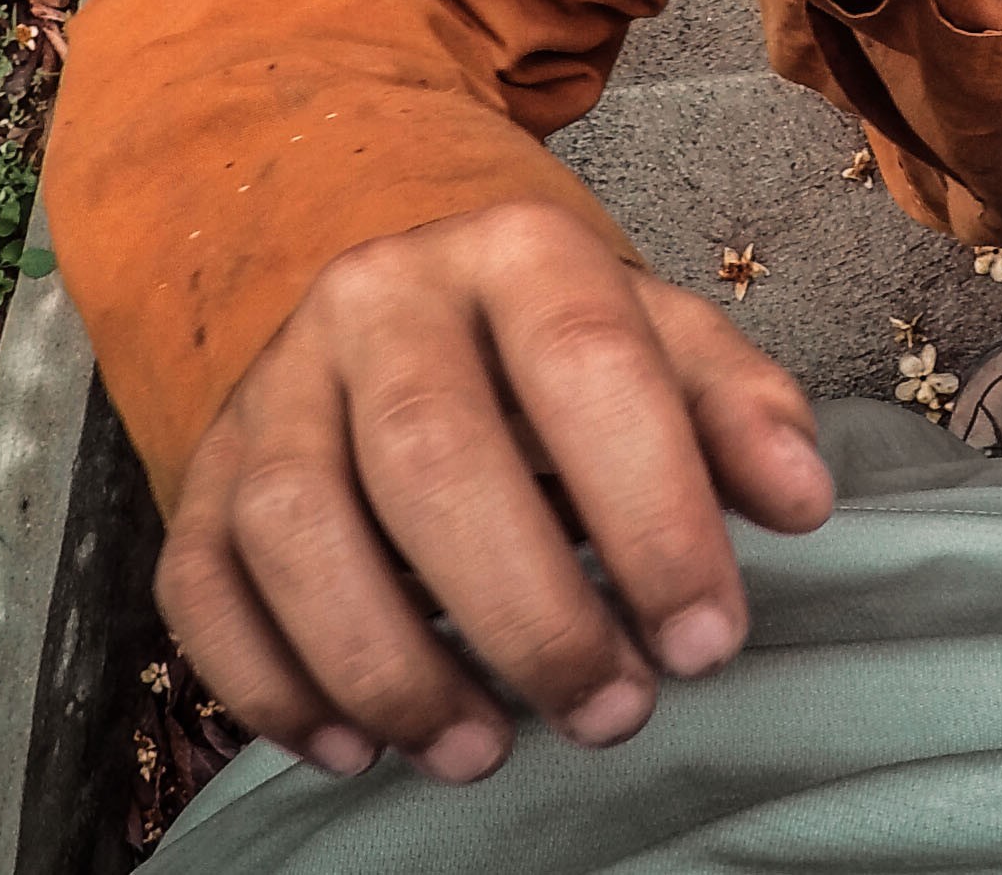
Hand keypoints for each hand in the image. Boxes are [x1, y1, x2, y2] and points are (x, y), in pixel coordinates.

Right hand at [156, 201, 835, 781]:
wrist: (405, 297)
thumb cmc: (556, 348)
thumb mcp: (663, 346)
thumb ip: (738, 413)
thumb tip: (802, 498)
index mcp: (514, 251)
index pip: (585, 362)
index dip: (651, 511)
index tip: (707, 641)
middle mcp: (377, 300)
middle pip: (430, 456)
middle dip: (526, 610)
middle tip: (608, 713)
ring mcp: (274, 385)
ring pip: (296, 525)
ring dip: (389, 663)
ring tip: (482, 749)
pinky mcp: (200, 475)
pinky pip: (201, 585)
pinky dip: (270, 684)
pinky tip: (356, 748)